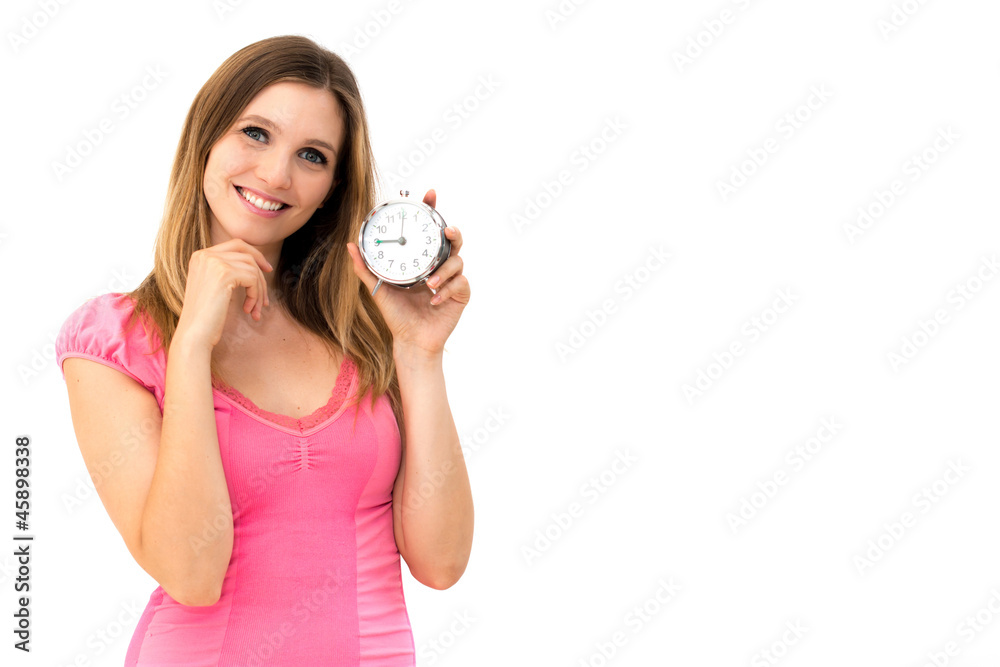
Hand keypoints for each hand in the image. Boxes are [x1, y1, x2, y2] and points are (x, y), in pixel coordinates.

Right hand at [175, 238, 271, 349]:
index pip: (235, 244)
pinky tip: (248, 310)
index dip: (255, 254)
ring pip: (252, 268)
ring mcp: (213, 262)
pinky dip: (255, 295)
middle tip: (268, 287)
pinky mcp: (224, 273)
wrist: (193, 335)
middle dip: (261, 269)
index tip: (266, 269)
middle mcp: (205, 255)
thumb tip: (254, 263)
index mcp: (200, 256)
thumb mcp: (214, 287)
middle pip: (245, 252)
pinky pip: (253, 279)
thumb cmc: (205, 317)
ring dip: (259, 290)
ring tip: (255, 309)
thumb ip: (227, 271)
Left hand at [346, 189, 469, 354]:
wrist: (410, 341)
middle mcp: (439, 266)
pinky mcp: (460, 295)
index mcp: (422, 260)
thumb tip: (349, 245)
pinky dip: (447, 289)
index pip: (429, 231)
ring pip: (458, 261)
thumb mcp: (377, 288)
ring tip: (430, 281)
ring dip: (445, 269)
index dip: (432, 210)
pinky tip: (434, 299)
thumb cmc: (396, 315)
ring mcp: (452, 280)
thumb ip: (365, 267)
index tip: (429, 194)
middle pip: (452, 240)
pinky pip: (461, 283)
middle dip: (452, 231)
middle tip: (446, 230)